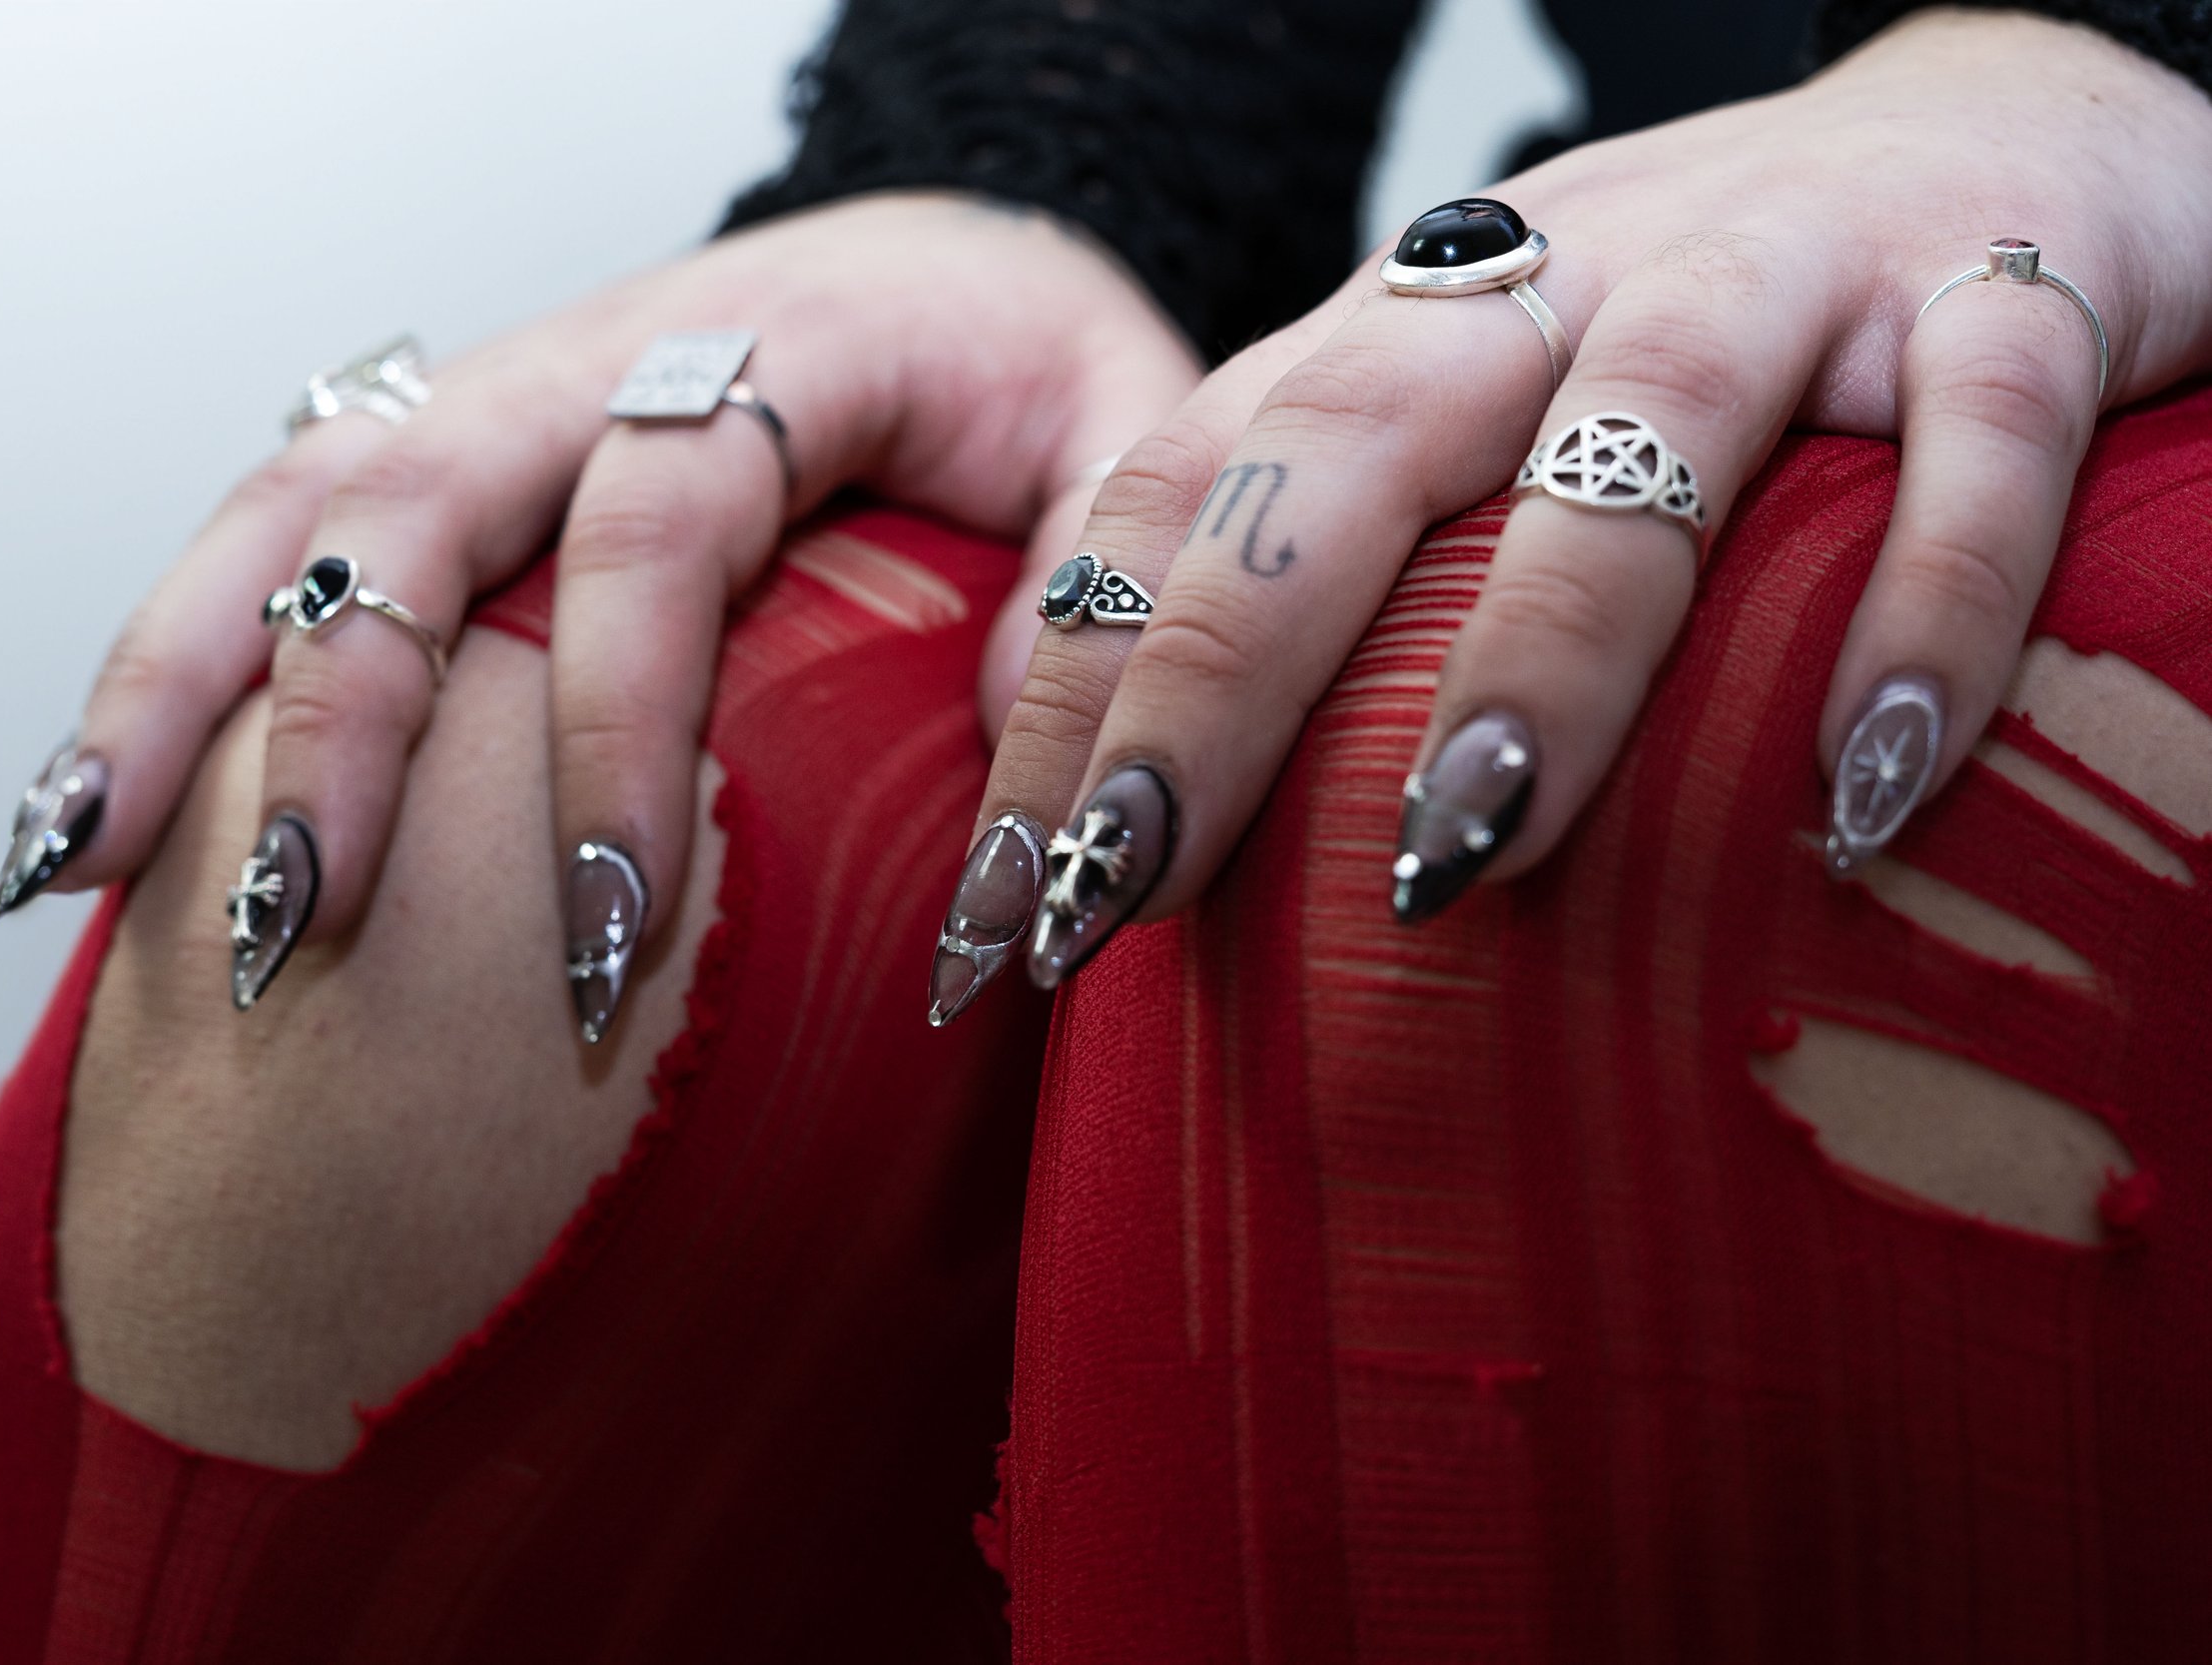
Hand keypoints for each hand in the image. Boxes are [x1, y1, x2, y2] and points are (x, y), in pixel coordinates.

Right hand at [0, 192, 1199, 1025]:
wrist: (960, 276)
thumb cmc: (1038, 386)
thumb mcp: (1135, 450)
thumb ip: (1105, 596)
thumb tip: (1032, 818)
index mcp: (788, 340)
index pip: (660, 521)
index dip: (615, 718)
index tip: (603, 917)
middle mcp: (609, 355)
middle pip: (415, 499)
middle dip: (342, 719)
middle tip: (304, 923)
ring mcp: (504, 398)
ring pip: (295, 506)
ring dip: (184, 681)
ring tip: (94, 865)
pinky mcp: (451, 457)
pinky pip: (278, 532)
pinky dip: (173, 661)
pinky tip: (101, 806)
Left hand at [934, 9, 2211, 1018]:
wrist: (2018, 119)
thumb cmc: (1696, 341)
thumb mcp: (1473, 421)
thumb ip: (1309, 552)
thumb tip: (1094, 771)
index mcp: (1410, 324)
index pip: (1188, 484)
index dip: (1074, 677)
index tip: (1003, 898)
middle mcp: (1562, 279)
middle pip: (1348, 453)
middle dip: (1216, 672)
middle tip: (1120, 889)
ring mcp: (1784, 270)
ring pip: (1643, 427)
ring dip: (1543, 648)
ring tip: (1455, 856)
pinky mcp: (2011, 289)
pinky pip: (1974, 443)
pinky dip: (1927, 605)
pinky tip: (1866, 794)